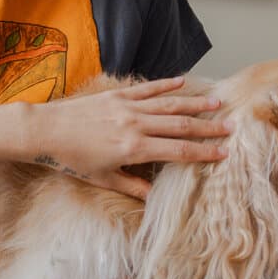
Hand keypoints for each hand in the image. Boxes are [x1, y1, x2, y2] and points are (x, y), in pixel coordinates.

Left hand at [30, 78, 229, 200]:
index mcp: (134, 148)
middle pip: (180, 125)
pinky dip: (166, 85)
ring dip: (194, 103)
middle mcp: (135, 125)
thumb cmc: (72, 159)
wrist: (46, 131)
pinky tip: (182, 82)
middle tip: (231, 127)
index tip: (224, 152)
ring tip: (216, 102)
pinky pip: (147, 89)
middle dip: (207, 127)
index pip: (177, 150)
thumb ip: (132, 185)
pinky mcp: (117, 95)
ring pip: (168, 104)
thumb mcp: (102, 179)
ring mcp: (127, 107)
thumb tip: (154, 196)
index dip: (203, 152)